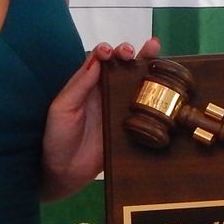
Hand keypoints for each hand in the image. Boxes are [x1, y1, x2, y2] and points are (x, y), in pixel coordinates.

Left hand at [41, 37, 159, 197]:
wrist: (64, 173)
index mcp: (88, 85)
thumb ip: (79, 86)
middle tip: (136, 50)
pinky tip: (166, 85)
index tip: (109, 52)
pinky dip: (157, 96)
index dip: (107, 51)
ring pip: (137, 83)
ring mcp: (120, 109)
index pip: (100, 61)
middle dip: (130, 53)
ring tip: (154, 50)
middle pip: (122, 67)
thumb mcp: (62, 109)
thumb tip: (97, 60)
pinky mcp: (131, 127)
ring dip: (147, 66)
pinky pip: (145, 109)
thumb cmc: (57, 138)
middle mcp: (106, 93)